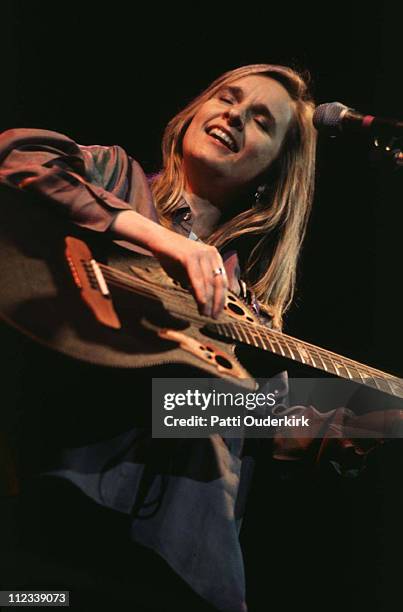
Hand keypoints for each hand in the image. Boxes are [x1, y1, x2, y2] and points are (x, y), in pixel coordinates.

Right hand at [109, 211, 227, 317]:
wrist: (157, 240)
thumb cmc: (172, 257)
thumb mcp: (188, 273)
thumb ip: (198, 285)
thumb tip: (205, 303)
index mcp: (214, 257)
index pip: (222, 281)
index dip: (221, 298)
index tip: (218, 313)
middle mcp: (211, 254)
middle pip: (219, 283)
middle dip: (217, 302)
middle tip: (214, 317)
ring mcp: (201, 254)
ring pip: (209, 282)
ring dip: (208, 301)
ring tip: (205, 314)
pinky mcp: (190, 257)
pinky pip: (198, 279)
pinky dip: (200, 293)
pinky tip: (201, 303)